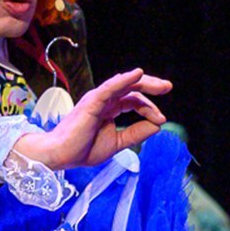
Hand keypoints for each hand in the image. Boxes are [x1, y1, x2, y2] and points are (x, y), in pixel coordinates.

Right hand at [14, 68, 169, 169]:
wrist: (61, 155)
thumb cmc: (83, 149)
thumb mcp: (118, 142)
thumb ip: (136, 133)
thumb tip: (157, 125)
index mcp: (110, 109)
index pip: (134, 101)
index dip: (149, 108)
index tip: (161, 120)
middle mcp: (105, 100)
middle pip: (132, 88)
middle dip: (151, 86)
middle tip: (168, 87)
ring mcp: (98, 99)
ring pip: (124, 84)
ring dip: (144, 81)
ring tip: (162, 85)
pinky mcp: (92, 101)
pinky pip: (110, 87)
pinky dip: (124, 80)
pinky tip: (137, 75)